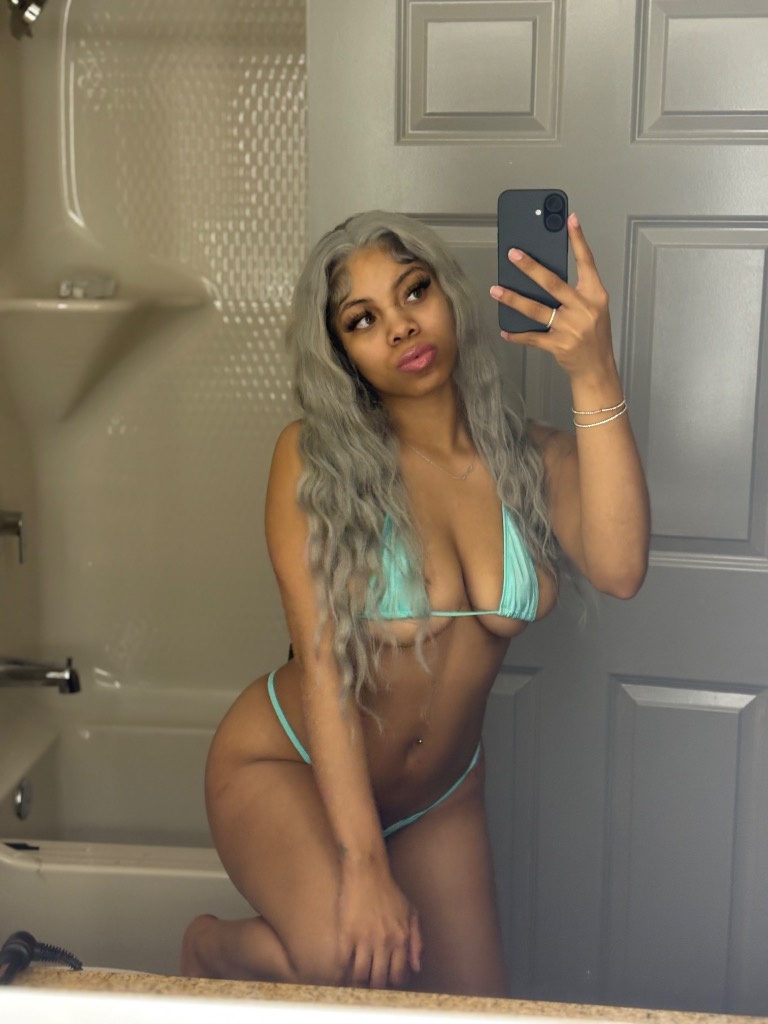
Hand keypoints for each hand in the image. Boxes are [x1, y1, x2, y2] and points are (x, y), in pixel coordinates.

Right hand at [337, 860, 421, 988]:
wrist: (367, 872)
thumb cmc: (390, 891)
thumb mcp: (411, 913)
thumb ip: (417, 941)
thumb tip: (416, 968)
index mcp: (401, 939)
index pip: (398, 975)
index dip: (392, 983)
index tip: (386, 982)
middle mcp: (384, 942)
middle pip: (378, 980)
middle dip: (374, 986)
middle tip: (369, 984)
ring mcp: (364, 939)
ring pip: (360, 975)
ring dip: (357, 981)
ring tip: (355, 979)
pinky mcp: (346, 933)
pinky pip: (343, 962)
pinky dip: (342, 971)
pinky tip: (342, 971)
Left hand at [491, 213, 616, 387]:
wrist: (597, 368)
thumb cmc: (593, 334)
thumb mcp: (592, 308)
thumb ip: (573, 291)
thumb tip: (541, 274)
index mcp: (596, 295)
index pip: (587, 262)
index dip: (578, 240)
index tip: (570, 219)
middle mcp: (584, 309)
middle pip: (553, 283)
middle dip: (530, 267)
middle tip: (513, 254)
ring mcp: (571, 328)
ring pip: (536, 309)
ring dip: (513, 299)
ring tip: (496, 289)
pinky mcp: (559, 345)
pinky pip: (532, 336)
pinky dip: (517, 333)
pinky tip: (505, 329)